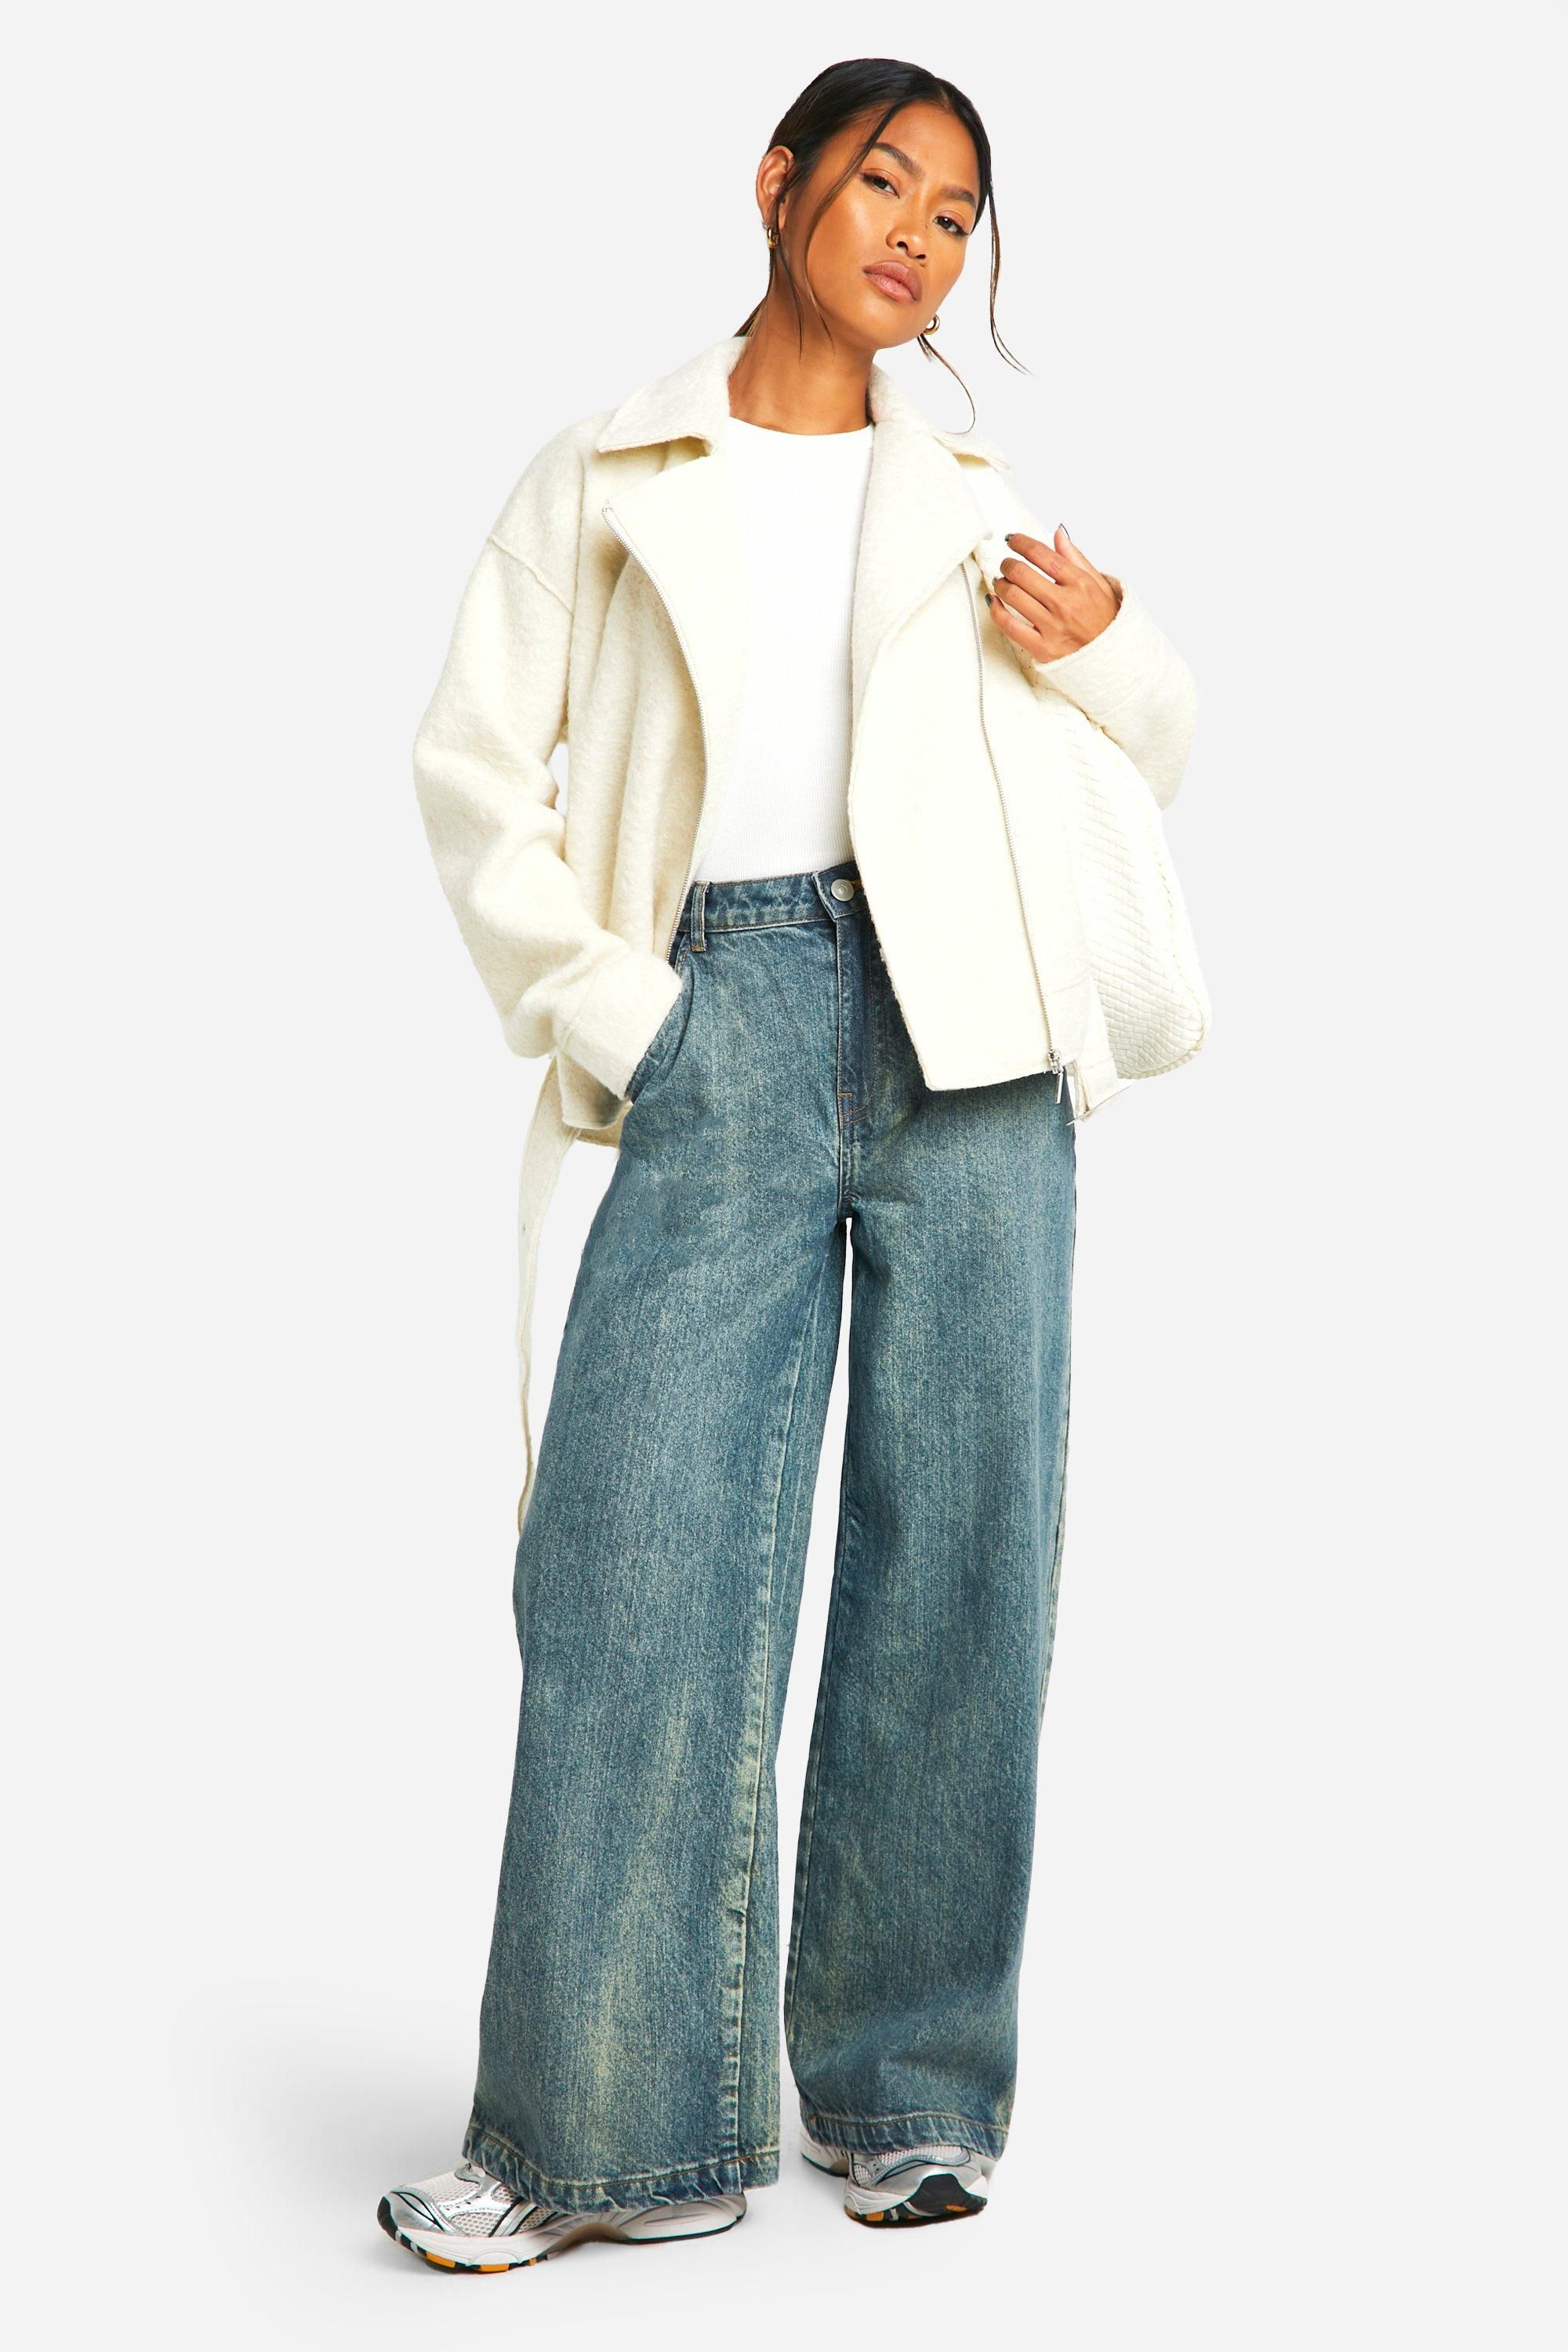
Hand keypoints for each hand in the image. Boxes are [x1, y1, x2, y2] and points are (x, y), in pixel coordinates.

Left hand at [987, 527, 1120, 662]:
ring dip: (1000, 584)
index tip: (1012, 540)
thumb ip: (1076, 557)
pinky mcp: (1042, 647)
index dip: (1022, 543)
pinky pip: (1009, 626)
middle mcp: (1065, 603)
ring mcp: (1052, 626)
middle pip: (1022, 573)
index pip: (1043, 555)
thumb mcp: (1098, 583)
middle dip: (1008, 564)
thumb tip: (1058, 533)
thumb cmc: (1104, 619)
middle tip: (1006, 563)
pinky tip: (995, 602)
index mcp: (1080, 584)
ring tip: (1001, 582)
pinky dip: (997, 611)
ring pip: (1013, 596)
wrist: (1112, 657)